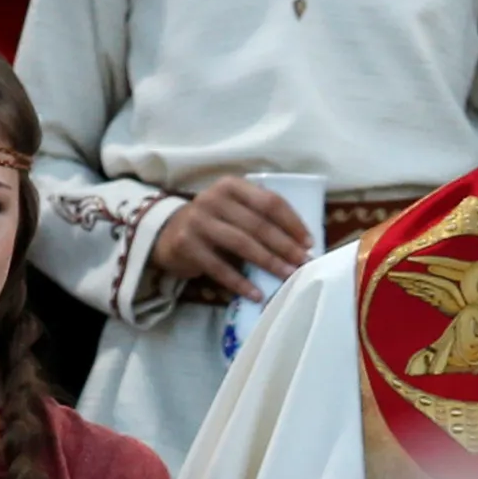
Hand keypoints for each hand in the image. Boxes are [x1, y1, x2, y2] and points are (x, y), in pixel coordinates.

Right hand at [148, 177, 312, 303]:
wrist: (168, 232)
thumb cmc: (214, 221)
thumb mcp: (233, 208)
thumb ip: (259, 215)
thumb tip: (301, 241)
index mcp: (231, 186)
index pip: (269, 201)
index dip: (292, 222)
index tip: (309, 241)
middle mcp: (213, 199)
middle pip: (258, 224)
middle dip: (285, 246)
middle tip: (303, 262)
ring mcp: (198, 222)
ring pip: (242, 244)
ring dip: (268, 262)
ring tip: (287, 276)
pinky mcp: (187, 246)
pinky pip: (219, 267)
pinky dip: (240, 282)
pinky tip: (256, 293)